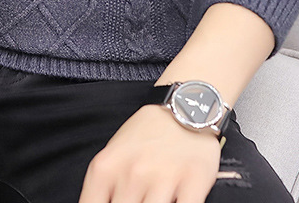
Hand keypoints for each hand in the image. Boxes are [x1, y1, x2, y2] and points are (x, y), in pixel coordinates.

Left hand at [79, 105, 220, 202]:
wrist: (183, 106)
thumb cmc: (147, 133)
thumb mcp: (113, 155)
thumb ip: (104, 189)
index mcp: (106, 168)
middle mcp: (132, 173)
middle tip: (138, 200)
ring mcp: (163, 178)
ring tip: (153, 198)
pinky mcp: (194, 181)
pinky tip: (175, 200)